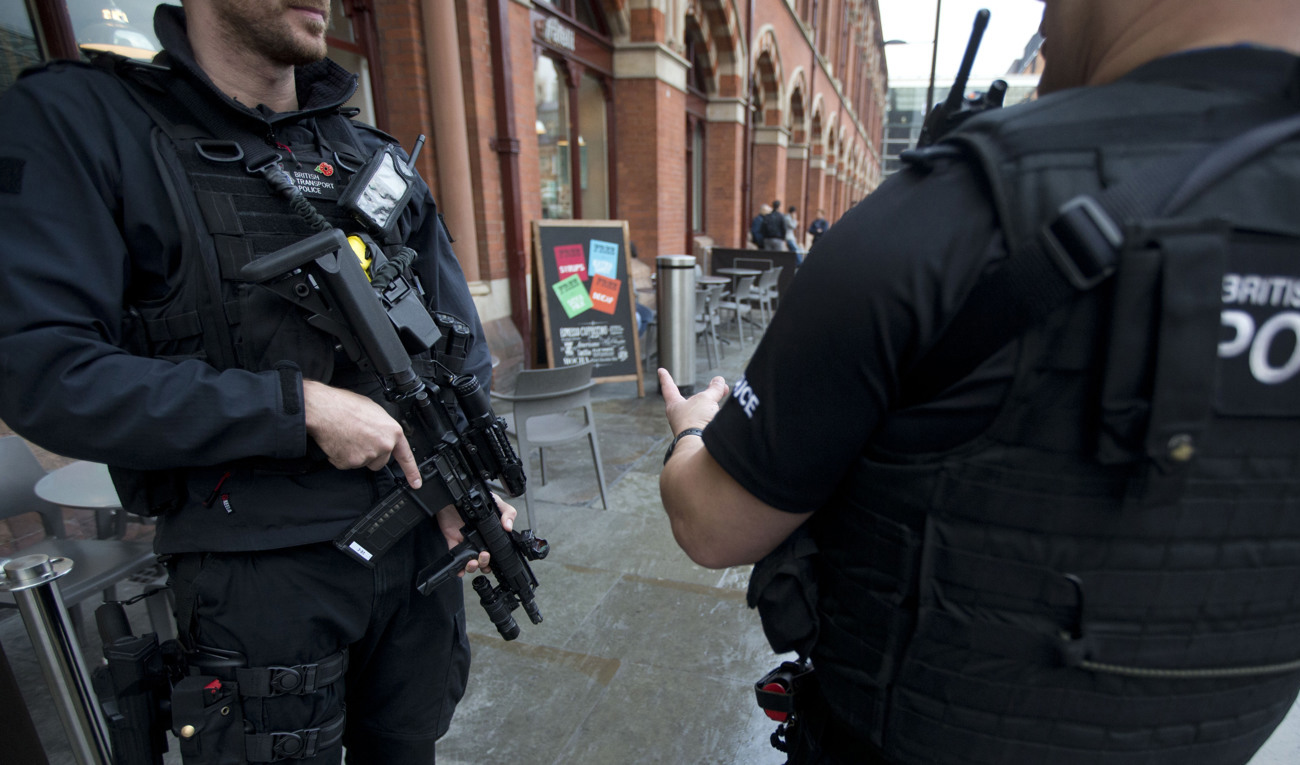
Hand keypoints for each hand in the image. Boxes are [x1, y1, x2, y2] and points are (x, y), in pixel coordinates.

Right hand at [302, 380, 421, 487]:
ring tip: (347, 436)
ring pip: (364, 462)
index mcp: (392, 432)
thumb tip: (382, 433)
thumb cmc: (346, 405)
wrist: (325, 409)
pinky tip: (338, 441)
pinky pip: (347, 463)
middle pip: (380, 461)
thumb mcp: (374, 411)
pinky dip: (341, 456)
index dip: (412, 472)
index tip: (416, 483)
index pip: (406, 456)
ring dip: (356, 454)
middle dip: (372, 454)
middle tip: (359, 438)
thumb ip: (383, 427)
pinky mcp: (350, 462)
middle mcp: (383, 446)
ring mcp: (367, 456)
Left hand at [434, 493, 518, 576]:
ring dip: (472, 567)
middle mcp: (479, 540)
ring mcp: (466, 542)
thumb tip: (508, 526)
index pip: (496, 551)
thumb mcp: (496, 502)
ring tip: (473, 562)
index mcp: (490, 534)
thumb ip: (507, 512)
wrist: (455, 493)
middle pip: (484, 560)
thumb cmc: (476, 497)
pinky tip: (460, 568)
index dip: (497, 559)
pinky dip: (457, 567)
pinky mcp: (453, 542)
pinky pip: (455, 558)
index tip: (495, 560)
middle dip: (485, 563)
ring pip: (470, 562)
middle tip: (484, 555)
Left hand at [659, 368, 728, 435]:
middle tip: (722, 388)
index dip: (666, 378)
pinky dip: (718, 418)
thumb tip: (719, 380)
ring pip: (704, 413)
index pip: (669, 387)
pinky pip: (710, 423)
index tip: (660, 370)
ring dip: (715, 407)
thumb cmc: (696, 420)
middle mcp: (680, 417)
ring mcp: (690, 428)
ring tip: (726, 405)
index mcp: (674, 406)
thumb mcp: (706, 399)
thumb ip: (714, 389)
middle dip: (709, 394)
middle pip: (694, 401)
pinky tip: (724, 418)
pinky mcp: (700, 437)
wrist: (699, 448)